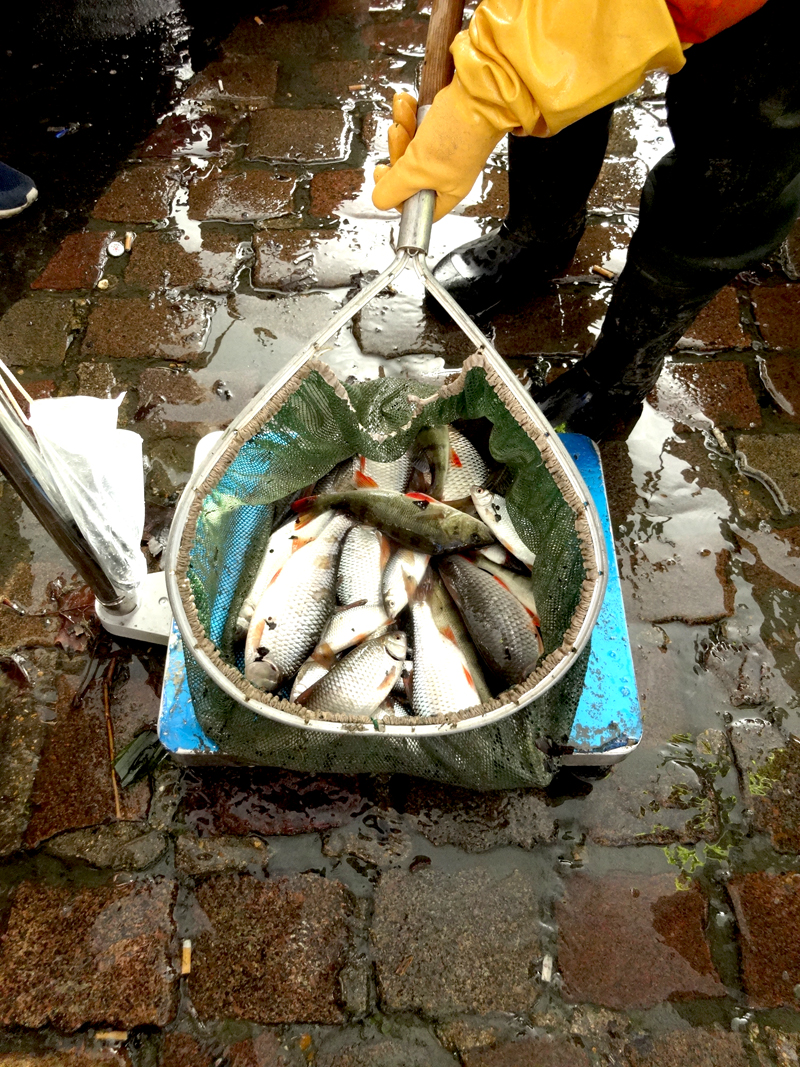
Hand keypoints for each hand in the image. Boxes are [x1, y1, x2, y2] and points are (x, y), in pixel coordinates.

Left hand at [372, 79, 506, 221]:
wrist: (480, 87)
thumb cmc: (461, 130)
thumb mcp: (418, 169)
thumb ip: (394, 188)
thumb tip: (380, 200)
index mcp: (448, 190)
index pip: (418, 207)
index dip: (398, 194)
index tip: (385, 175)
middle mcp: (447, 170)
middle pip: (408, 172)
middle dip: (397, 149)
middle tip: (399, 136)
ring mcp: (444, 144)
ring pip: (410, 144)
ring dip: (401, 125)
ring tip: (403, 113)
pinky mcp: (442, 121)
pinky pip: (416, 122)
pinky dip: (407, 112)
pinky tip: (406, 103)